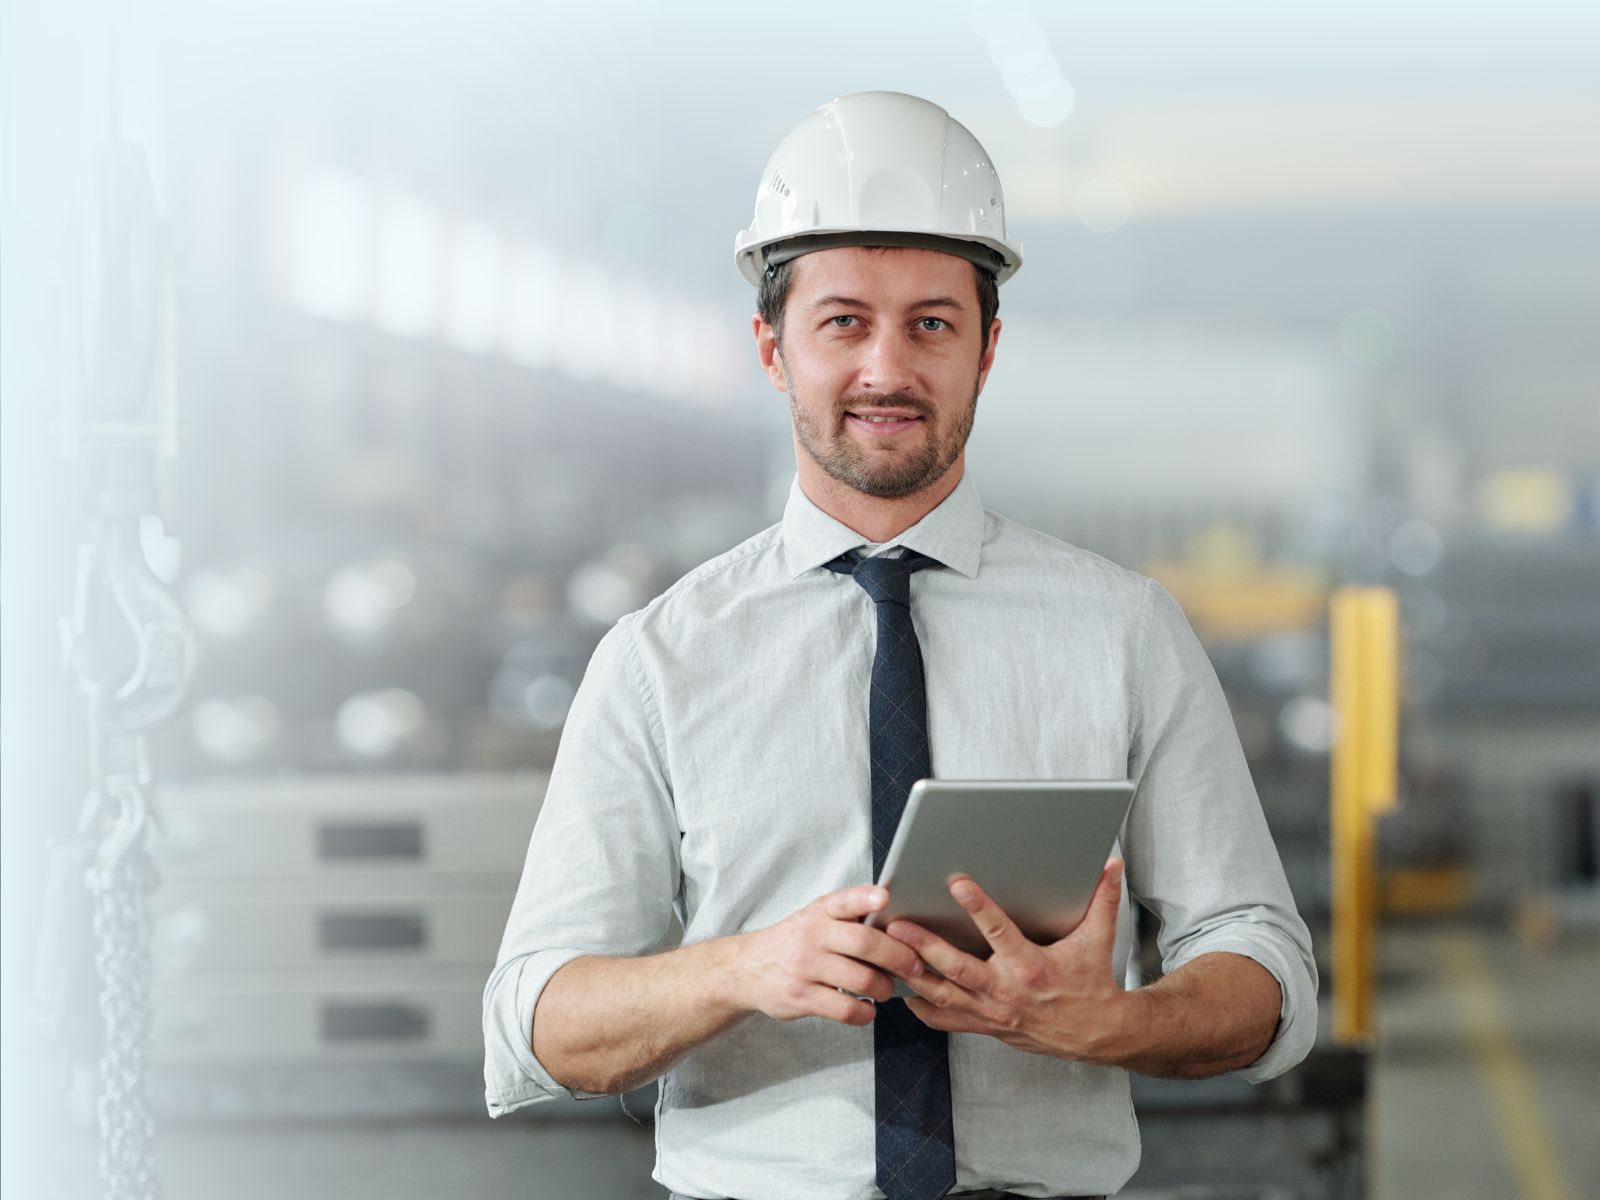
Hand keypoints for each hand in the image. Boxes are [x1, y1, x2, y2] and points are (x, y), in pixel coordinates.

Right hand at [732, 884, 927, 1026]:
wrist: (747, 969)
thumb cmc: (794, 942)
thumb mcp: (814, 918)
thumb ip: (849, 918)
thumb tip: (899, 928)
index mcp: (819, 911)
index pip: (844, 900)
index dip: (865, 898)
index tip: (884, 898)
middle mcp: (812, 935)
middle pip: (864, 943)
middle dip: (898, 956)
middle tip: (915, 966)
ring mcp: (805, 967)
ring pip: (861, 979)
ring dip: (884, 988)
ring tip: (886, 989)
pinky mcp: (801, 997)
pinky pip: (845, 1009)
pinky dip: (865, 1012)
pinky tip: (867, 1008)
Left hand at [887, 860, 1133, 1062]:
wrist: (1096, 1035)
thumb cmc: (1092, 983)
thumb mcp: (1099, 940)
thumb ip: (1102, 900)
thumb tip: (1112, 864)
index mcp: (1032, 967)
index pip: (1000, 932)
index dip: (978, 907)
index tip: (958, 882)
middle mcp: (1007, 992)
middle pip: (957, 968)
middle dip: (924, 947)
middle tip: (897, 925)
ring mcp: (993, 1013)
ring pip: (943, 995)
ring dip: (912, 975)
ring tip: (886, 954)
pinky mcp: (986, 1027)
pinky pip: (946, 1020)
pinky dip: (922, 1008)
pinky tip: (901, 991)